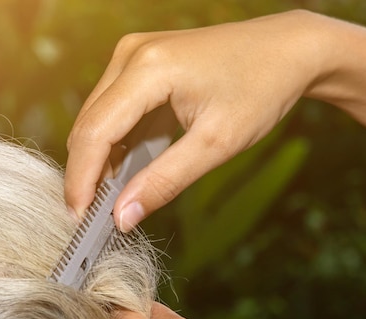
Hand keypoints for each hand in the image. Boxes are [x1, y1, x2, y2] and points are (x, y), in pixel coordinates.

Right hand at [65, 10, 326, 230]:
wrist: (287, 50)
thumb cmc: (260, 89)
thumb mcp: (216, 144)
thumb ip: (165, 181)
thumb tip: (122, 217)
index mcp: (147, 68)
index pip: (94, 132)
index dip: (81, 180)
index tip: (78, 221)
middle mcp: (130, 55)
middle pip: (88, 126)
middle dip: (87, 175)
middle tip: (92, 221)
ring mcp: (133, 56)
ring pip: (98, 120)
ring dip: (100, 162)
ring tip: (109, 203)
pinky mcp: (140, 66)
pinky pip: (115, 112)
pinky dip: (117, 145)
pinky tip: (126, 174)